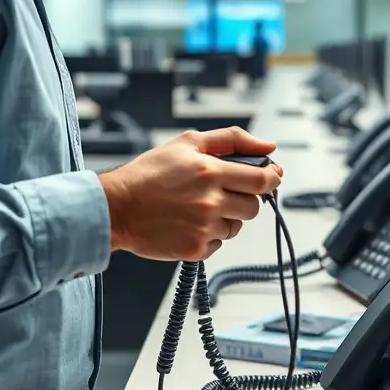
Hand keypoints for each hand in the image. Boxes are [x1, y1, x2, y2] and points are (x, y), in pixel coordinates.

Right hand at [98, 126, 281, 260]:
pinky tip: (189, 223)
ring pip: (237, 226)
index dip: (272, 178)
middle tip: (223, 193)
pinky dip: (210, 235)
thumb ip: (231, 140)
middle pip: (254, 207)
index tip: (271, 177)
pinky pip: (220, 244)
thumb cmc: (148, 174)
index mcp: (211, 171)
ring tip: (198, 208)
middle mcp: (211, 201)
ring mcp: (204, 228)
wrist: (116, 207)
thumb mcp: (188, 143)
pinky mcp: (196, 249)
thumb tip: (268, 146)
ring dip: (225, 218)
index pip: (262, 179)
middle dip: (244, 199)